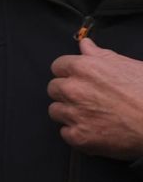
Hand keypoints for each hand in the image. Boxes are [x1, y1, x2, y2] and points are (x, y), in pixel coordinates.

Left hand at [49, 38, 142, 159]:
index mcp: (84, 68)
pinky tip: (94, 129)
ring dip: (69, 112)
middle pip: (54, 88)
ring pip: (56, 111)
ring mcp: (74, 114)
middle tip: (87, 98)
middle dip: (67, 92)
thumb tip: (85, 45)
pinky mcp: (79, 136)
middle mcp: (74, 90)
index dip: (69, 73)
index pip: (58, 66)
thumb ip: (100, 55)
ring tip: (91, 115)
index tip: (77, 79)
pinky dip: (76, 132)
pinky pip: (65, 133)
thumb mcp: (127, 65)